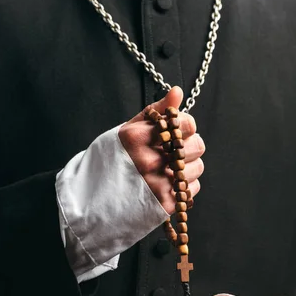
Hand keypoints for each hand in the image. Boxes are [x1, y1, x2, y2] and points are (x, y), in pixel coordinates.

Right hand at [119, 86, 203, 213]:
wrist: (97, 199)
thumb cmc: (114, 161)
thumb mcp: (128, 130)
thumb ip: (155, 111)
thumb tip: (177, 92)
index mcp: (137, 138)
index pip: (187, 124)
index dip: (185, 126)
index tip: (176, 131)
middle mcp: (148, 161)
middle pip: (197, 146)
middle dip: (189, 146)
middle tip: (174, 151)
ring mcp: (158, 184)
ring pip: (197, 167)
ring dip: (188, 167)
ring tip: (169, 169)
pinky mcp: (166, 204)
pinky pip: (193, 188)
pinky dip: (184, 186)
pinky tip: (168, 184)